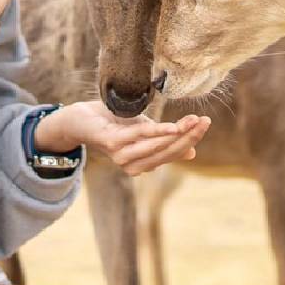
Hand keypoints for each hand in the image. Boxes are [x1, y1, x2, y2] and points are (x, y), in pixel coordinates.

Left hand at [33, 101, 211, 176]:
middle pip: (168, 151)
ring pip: (157, 146)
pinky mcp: (111, 143)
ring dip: (177, 133)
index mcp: (142, 164)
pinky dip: (158, 132)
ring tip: (193, 120)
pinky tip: (172, 126)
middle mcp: (133, 165)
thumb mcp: (143, 131)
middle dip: (189, 136)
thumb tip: (193, 152)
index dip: (190, 140)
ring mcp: (121, 156)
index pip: (173, 154)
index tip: (205, 124)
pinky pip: (140, 137)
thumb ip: (164, 140)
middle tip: (205, 121)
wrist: (79, 119)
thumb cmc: (112, 124)